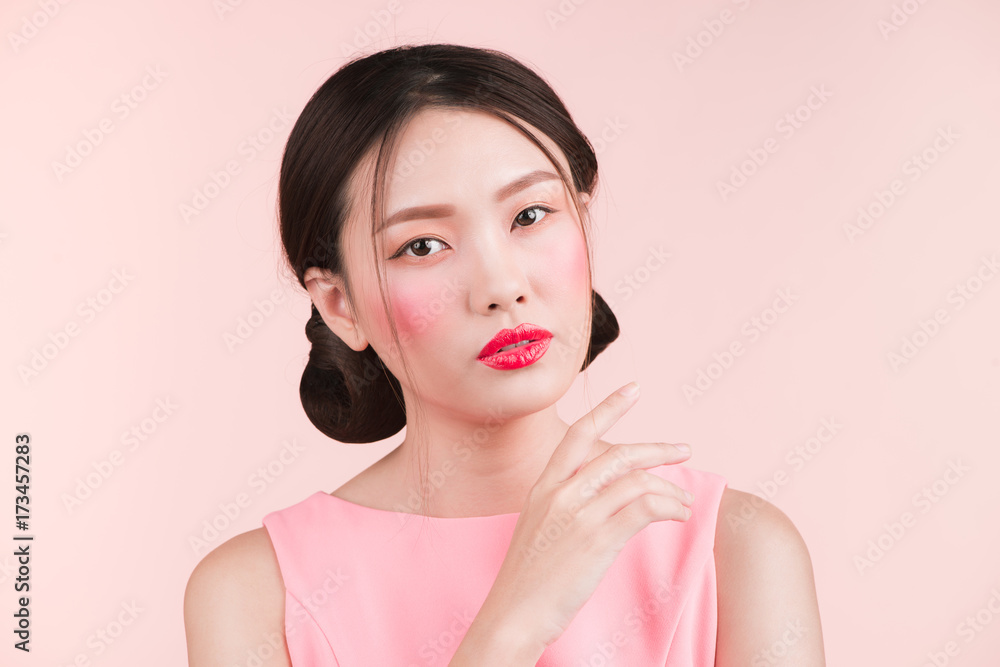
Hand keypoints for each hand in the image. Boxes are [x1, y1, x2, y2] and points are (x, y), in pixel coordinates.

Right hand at [482, 382, 693, 650]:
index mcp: (543, 486)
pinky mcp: (596, 539)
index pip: (579, 434)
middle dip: (656, 448)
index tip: (633, 389)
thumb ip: (564, 504)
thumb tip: (600, 495)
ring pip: (636, 480)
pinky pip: (644, 509)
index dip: (608, 408)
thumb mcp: (538, 528)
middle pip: (617, 453)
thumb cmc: (528, 579)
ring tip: (684, 501)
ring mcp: (578, 514)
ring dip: (669, 488)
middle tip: (683, 449)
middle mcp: (560, 493)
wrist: (512, 614)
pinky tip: (679, 514)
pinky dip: (669, 507)